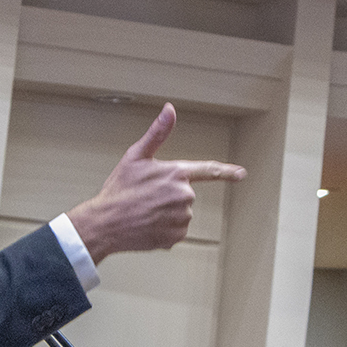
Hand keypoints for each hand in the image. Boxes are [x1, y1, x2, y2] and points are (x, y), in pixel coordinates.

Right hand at [65, 104, 245, 262]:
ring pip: (181, 213)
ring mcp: (181, 217)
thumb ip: (158, 133)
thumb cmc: (118, 190)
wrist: (105, 223)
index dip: (227, 172)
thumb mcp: (136, 156)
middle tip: (146, 197)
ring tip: (144, 212)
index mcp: (176, 173)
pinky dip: (164, 229)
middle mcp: (183, 195)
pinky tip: (148, 225)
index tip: (241, 174)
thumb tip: (170, 109)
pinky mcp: (176, 236)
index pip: (208, 171)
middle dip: (169, 195)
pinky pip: (176, 231)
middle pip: (185, 194)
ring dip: (166, 213)